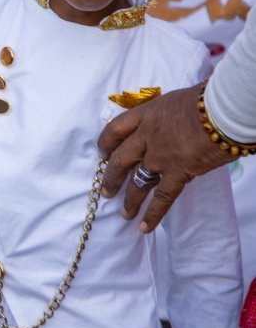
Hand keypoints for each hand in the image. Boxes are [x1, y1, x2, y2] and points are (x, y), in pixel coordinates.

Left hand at [98, 85, 236, 232]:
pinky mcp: (179, 172)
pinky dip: (153, 214)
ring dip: (130, 199)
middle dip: (111, 177)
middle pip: (121, 159)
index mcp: (145, 115)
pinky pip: (162, 197)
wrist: (223, 110)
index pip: (115, 130)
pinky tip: (144, 227)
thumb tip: (164, 122)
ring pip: (137, 181)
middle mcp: (147, 136)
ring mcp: (161, 156)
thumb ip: (163, 115)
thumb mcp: (174, 101)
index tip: (103, 154)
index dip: (106, 143)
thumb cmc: (205, 100)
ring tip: (123, 213)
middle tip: (106, 191)